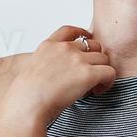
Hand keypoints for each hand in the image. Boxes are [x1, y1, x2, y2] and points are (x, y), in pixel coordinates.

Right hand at [0, 25, 116, 126]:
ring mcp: (77, 60)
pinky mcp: (88, 74)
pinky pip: (110, 72)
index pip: (70, 30)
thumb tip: (57, 74)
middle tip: (90, 74)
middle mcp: (65, 49)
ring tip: (95, 86)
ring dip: (102, 71)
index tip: (87, 40)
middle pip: (93, 45)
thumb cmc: (26, 95)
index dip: (83, 34)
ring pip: (103, 59)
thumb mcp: (31, 70)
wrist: (27, 105)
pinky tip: (98, 91)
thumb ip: (47, 64)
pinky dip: (108, 82)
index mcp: (49, 46)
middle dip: (94, 59)